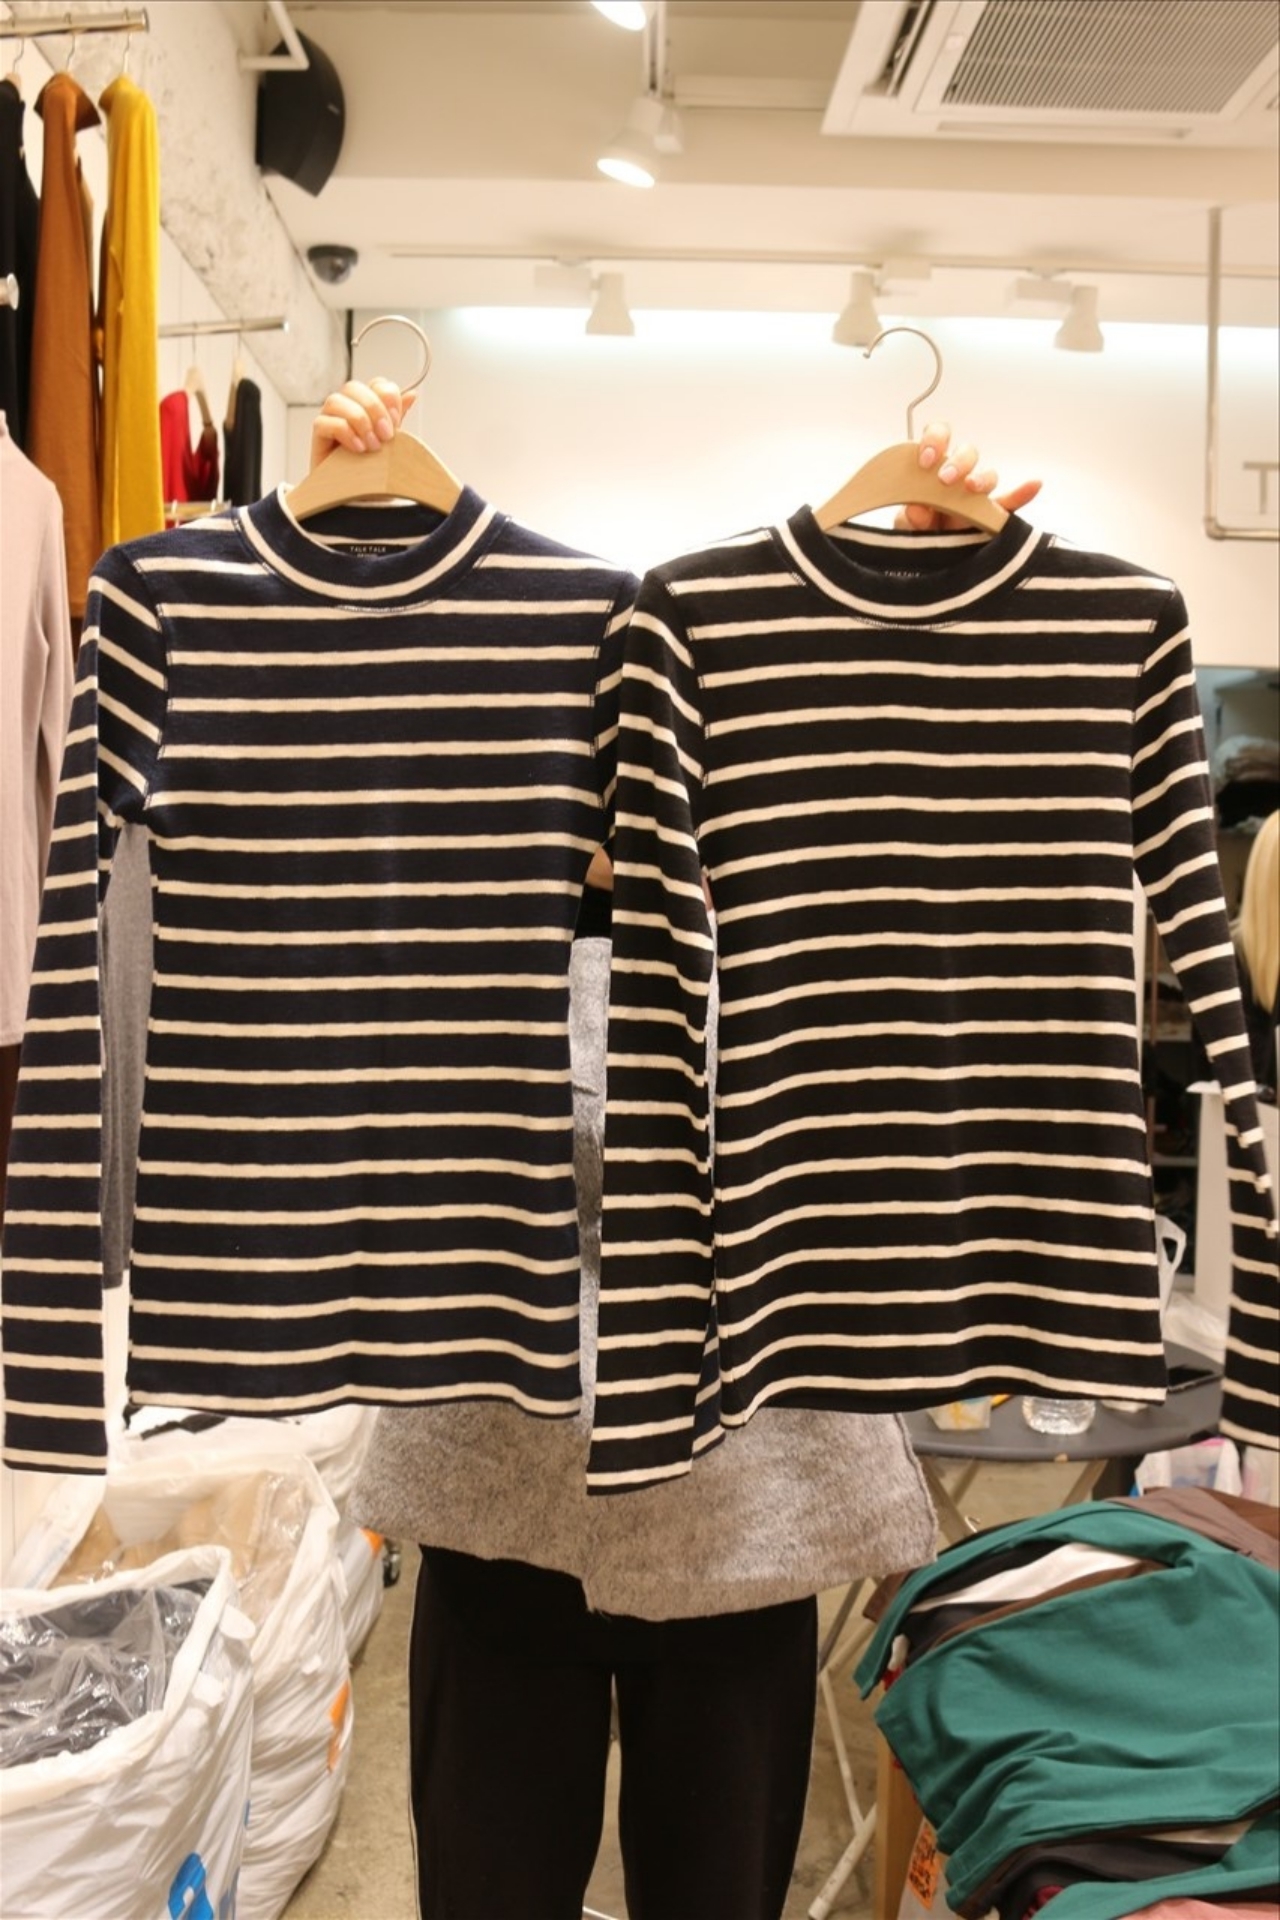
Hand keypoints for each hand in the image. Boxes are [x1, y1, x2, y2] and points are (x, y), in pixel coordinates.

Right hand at [308, 378, 414, 471]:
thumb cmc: (374, 476)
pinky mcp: (318, 438)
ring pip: (336, 401)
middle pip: (354, 387)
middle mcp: (346, 410)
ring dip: (358, 420)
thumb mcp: (392, 446)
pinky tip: (358, 449)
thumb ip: (397, 419)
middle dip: (374, 408)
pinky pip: (324, 422)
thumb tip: (411, 394)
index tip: (397, 420)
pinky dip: (344, 432)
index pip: (375, 384)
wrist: (358, 503)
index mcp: (367, 408)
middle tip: (386, 435)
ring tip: (371, 446)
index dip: (387, 396)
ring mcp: (330, 422)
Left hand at [897, 420, 1041, 531]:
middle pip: (966, 454)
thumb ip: (911, 515)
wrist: (921, 555)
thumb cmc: (913, 529)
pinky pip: (1009, 504)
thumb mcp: (906, 523)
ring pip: (987, 476)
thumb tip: (917, 508)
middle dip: (958, 462)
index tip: (926, 459)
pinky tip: (1034, 485)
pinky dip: (1022, 494)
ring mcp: (975, 496)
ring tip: (971, 488)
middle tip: (945, 478)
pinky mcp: (989, 516)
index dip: (935, 440)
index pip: (938, 436)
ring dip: (981, 478)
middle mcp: (957, 476)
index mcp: (933, 467)